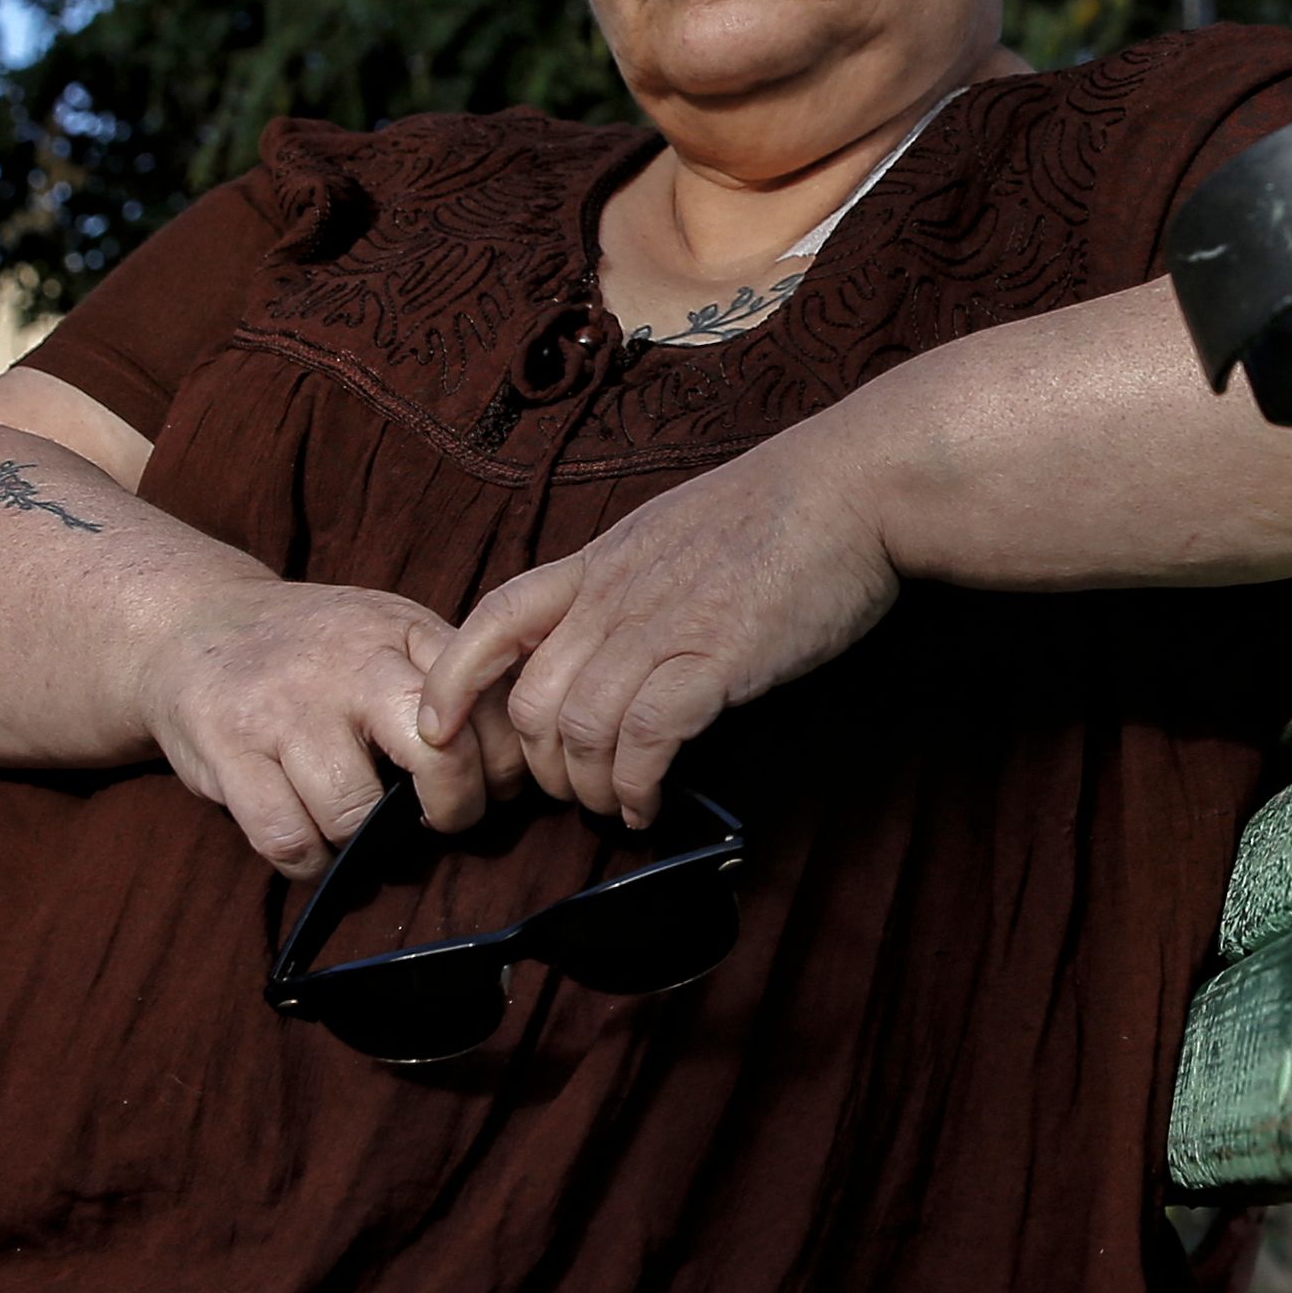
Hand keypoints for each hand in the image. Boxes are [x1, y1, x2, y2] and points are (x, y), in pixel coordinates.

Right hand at [140, 576, 514, 878]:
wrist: (192, 624)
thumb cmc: (312, 645)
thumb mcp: (387, 630)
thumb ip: (448, 678)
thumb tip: (514, 761)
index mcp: (399, 632)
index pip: (486, 704)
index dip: (505, 762)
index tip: (495, 786)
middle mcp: (345, 667)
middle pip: (437, 755)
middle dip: (455, 807)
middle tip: (443, 820)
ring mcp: (282, 711)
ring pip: (354, 814)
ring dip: (367, 845)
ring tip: (362, 830)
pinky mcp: (228, 755)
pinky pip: (290, 840)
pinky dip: (310, 864)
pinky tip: (315, 845)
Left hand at [422, 426, 902, 823]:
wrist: (853, 486)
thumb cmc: (783, 510)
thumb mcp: (676, 531)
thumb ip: (634, 582)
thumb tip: (619, 640)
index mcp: (602, 560)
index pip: (495, 616)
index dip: (453, 680)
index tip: (438, 729)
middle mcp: (616, 594)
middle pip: (530, 699)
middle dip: (539, 766)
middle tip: (575, 790)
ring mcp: (662, 626)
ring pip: (578, 731)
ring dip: (588, 788)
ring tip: (618, 806)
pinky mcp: (715, 658)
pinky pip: (643, 741)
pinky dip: (635, 786)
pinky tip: (651, 802)